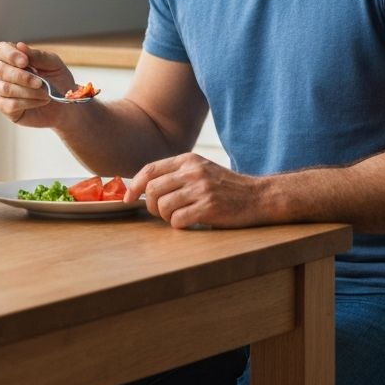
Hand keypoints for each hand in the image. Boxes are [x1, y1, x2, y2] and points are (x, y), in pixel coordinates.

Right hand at [0, 41, 74, 126]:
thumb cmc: (58, 81)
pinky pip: (10, 105)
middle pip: (0, 70)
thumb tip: (20, 46)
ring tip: (46, 94)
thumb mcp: (53, 65)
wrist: (65, 105)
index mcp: (14, 58)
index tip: (25, 61)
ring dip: (29, 91)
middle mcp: (4, 73)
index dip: (9, 54)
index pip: (0, 50)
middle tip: (40, 82)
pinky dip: (29, 102)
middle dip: (23, 77)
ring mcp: (2, 91)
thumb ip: (37, 56)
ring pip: (6, 89)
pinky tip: (41, 101)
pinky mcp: (5, 107)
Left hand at [126, 152, 268, 229]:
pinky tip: (190, 222)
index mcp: (188, 160)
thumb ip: (177, 174)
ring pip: (162, 206)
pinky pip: (177, 220)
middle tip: (161, 212)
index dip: (134, 185)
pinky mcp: (208, 207)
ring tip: (179, 216)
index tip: (127, 198)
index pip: (150, 169)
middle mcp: (193, 171)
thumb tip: (142, 187)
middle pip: (152, 189)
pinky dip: (179, 225)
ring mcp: (201, 189)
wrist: (258, 196)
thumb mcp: (201, 170)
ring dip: (166, 217)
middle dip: (150, 205)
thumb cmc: (226, 187)